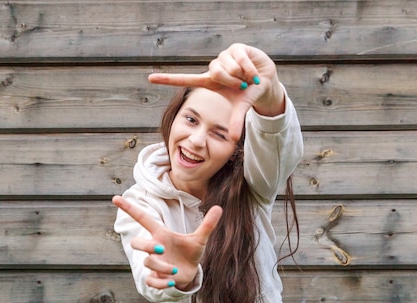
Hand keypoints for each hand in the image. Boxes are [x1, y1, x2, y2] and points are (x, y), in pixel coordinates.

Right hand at [112, 195, 222, 289]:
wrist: (189, 273)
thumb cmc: (189, 253)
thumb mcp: (200, 239)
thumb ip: (208, 224)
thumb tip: (220, 207)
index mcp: (161, 234)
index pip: (142, 219)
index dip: (130, 208)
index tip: (115, 197)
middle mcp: (154, 248)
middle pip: (136, 243)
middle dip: (145, 245)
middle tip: (161, 249)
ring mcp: (153, 263)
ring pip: (147, 262)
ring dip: (161, 266)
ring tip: (175, 269)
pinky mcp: (156, 277)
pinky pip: (150, 280)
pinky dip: (160, 283)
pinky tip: (172, 282)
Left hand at [148, 43, 284, 139]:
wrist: (266, 80)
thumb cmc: (248, 93)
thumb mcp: (241, 108)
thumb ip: (235, 122)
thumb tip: (233, 140)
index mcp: (209, 82)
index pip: (185, 80)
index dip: (168, 80)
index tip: (149, 79)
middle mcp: (214, 68)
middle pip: (216, 72)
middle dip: (232, 81)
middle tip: (242, 86)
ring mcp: (224, 56)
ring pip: (228, 66)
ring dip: (242, 75)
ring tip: (247, 78)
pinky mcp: (236, 48)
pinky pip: (240, 59)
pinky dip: (249, 69)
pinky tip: (253, 71)